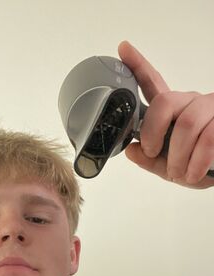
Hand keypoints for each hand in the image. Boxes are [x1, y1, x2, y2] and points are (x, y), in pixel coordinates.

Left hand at [118, 41, 213, 188]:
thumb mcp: (168, 166)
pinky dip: (196, 162)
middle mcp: (190, 102)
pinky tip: (192, 173)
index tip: (123, 48)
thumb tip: (132, 151)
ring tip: (178, 172)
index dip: (138, 65)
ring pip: (186, 125)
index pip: (153, 83)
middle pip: (164, 103)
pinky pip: (207, 139)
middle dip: (152, 132)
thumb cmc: (196, 166)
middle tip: (152, 152)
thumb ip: (149, 160)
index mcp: (172, 111)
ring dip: (177, 156)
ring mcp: (210, 108)